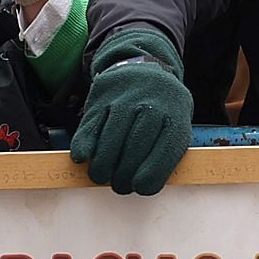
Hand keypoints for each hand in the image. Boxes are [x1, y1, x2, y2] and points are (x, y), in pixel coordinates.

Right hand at [69, 27, 194, 195]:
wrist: (146, 69)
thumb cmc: (163, 109)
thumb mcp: (176, 125)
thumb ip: (165, 152)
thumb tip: (144, 185)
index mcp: (176, 118)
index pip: (163, 154)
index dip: (149, 178)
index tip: (139, 188)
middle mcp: (152, 106)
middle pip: (134, 149)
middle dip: (123, 176)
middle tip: (119, 187)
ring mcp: (125, 100)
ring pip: (110, 138)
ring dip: (102, 165)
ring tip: (101, 177)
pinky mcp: (102, 97)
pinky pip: (90, 125)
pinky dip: (84, 145)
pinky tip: (82, 158)